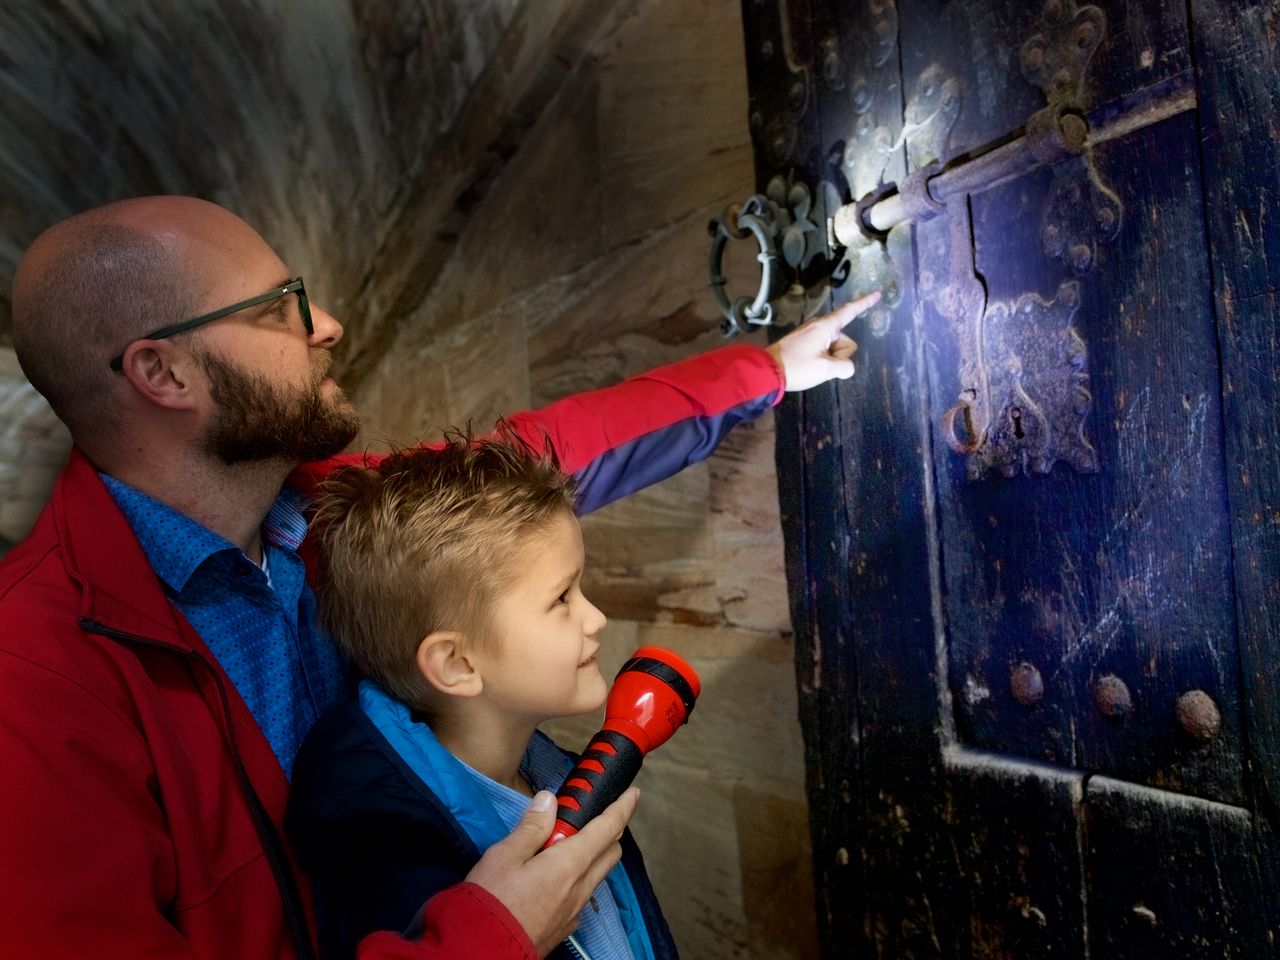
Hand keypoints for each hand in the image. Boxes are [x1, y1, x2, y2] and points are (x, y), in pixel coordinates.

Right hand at [465, 788, 638, 956]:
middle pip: (610, 852)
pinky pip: (582, 894)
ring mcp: (575, 910)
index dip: (623, 808)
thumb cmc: (491, 902)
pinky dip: (578, 877)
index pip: (608, 829)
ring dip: (591, 854)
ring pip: (596, 874)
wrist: (482, 952)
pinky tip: (554, 876)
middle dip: (609, 830)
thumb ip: (532, 826)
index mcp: (570, 864)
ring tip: (564, 844)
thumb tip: (550, 801)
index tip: (632, 794)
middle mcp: (580, 888)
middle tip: (590, 815)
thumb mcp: (505, 855)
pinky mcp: (565, 926)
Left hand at [766, 290, 881, 390]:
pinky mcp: (805, 342)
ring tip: (811, 366)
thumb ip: (845, 367)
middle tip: (820, 364)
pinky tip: (809, 366)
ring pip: (835, 348)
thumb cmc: (797, 367)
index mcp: (825, 326)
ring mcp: (811, 334)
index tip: (877, 293)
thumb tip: (846, 367)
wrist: (767, 371)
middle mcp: (819, 326)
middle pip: (845, 340)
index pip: (850, 311)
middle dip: (840, 355)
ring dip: (829, 360)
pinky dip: (822, 360)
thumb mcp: (825, 369)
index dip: (865, 303)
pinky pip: (824, 350)